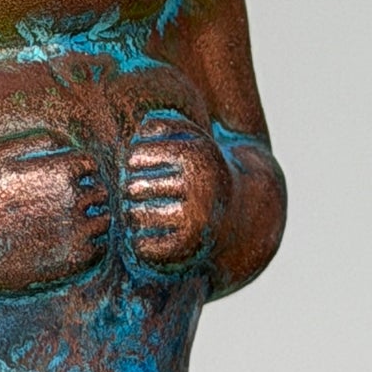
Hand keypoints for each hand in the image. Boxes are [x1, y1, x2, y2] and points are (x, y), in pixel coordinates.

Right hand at [0, 131, 110, 297]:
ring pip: (105, 221)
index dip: (78, 170)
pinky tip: (66, 245)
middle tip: (64, 204)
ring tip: (66, 225)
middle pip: (101, 192)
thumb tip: (62, 142)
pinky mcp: (71, 262)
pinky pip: (99, 249)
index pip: (90, 164)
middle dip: (88, 194)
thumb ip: (36, 141)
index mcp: (59, 171)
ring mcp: (75, 232)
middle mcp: (73, 200)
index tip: (63, 180)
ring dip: (92, 220)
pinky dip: (90, 245)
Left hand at [121, 114, 229, 275]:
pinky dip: (140, 241)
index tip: (142, 166)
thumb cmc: (202, 168)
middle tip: (140, 191)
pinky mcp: (189, 246)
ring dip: (132, 214)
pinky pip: (143, 245)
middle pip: (131, 187)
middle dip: (131, 188)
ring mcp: (195, 218)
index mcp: (196, 155)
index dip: (133, 161)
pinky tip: (151, 233)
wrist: (241, 210)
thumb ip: (162, 124)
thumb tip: (140, 133)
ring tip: (144, 209)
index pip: (134, 157)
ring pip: (134, 215)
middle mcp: (198, 186)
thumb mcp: (191, 136)